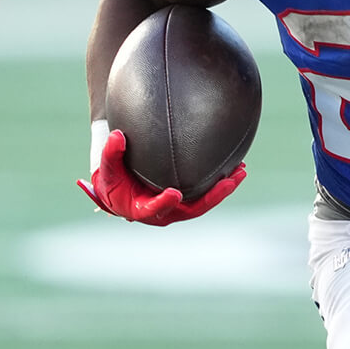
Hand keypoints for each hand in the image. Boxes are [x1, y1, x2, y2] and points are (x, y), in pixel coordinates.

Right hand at [76, 129, 245, 225]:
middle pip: (191, 209)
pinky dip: (221, 183)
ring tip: (241, 172)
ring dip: (223, 189)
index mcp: (141, 209)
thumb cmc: (113, 180)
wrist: (121, 191)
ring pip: (204, 202)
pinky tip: (236, 167)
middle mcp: (164, 212)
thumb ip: (112, 154)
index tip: (174, 193)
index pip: (153, 208)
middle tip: (228, 182)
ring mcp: (178, 208)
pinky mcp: (187, 200)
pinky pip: (207, 194)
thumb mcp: (108, 169)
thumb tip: (117, 136)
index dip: (164, 203)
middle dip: (212, 197)